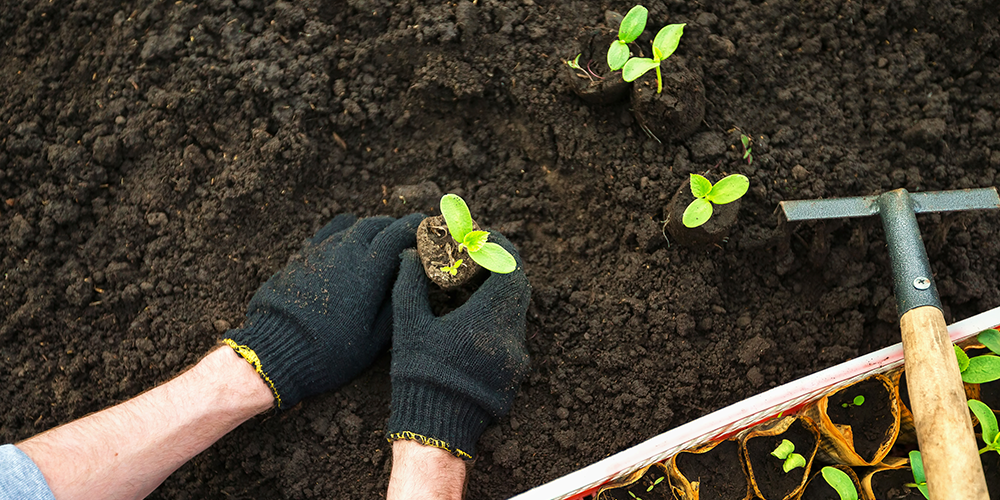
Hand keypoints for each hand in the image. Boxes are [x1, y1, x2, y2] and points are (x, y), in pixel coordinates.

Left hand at [224, 213, 424, 408]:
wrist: (275, 352)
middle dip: (393, 226)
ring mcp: (320, 252)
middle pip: (374, 224)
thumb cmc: (329, 353)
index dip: (414, 226)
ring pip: (350, 227)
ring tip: (378, 240)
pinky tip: (346, 245)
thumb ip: (396, 303)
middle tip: (405, 234)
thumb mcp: (374, 340)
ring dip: (369, 229)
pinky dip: (344, 234)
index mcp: (367, 271)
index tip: (426, 225)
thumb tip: (412, 278)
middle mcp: (344, 253)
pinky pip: (328, 235)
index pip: (396, 233)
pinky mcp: (301, 258)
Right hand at [387, 233, 529, 458]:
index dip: (500, 250)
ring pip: (517, 311)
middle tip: (476, 260)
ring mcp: (516, 357)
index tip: (481, 242)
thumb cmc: (419, 375)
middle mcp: (510, 336)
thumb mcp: (408, 326)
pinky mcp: (515, 373)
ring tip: (470, 289)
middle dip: (500, 268)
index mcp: (487, 319)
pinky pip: (513, 334)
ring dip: (499, 294)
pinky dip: (498, 319)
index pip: (511, 269)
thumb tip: (410, 257)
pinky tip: (473, 321)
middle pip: (519, 287)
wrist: (436, 429)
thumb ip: (410, 285)